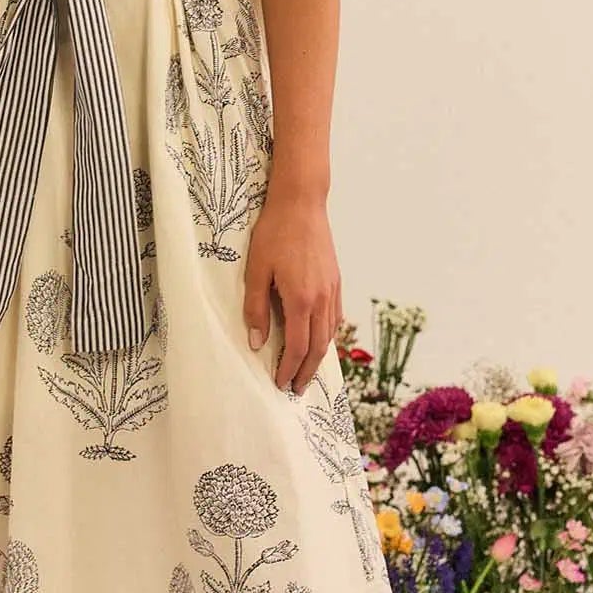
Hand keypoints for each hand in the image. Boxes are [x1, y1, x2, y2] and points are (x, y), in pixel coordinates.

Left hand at [243, 187, 343, 394]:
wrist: (301, 203)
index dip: (288, 368)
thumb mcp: (256, 270)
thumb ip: (256, 308)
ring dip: (319, 357)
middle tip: (296, 389)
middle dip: (307, 371)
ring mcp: (332, 290)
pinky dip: (329, 336)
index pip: (297, 346)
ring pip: (330, 334)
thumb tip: (256, 341)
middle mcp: (321, 300)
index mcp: (301, 300)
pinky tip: (321, 340)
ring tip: (308, 372)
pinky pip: (335, 317)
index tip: (280, 383)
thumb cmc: (275, 233)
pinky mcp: (336, 281)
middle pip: (318, 347)